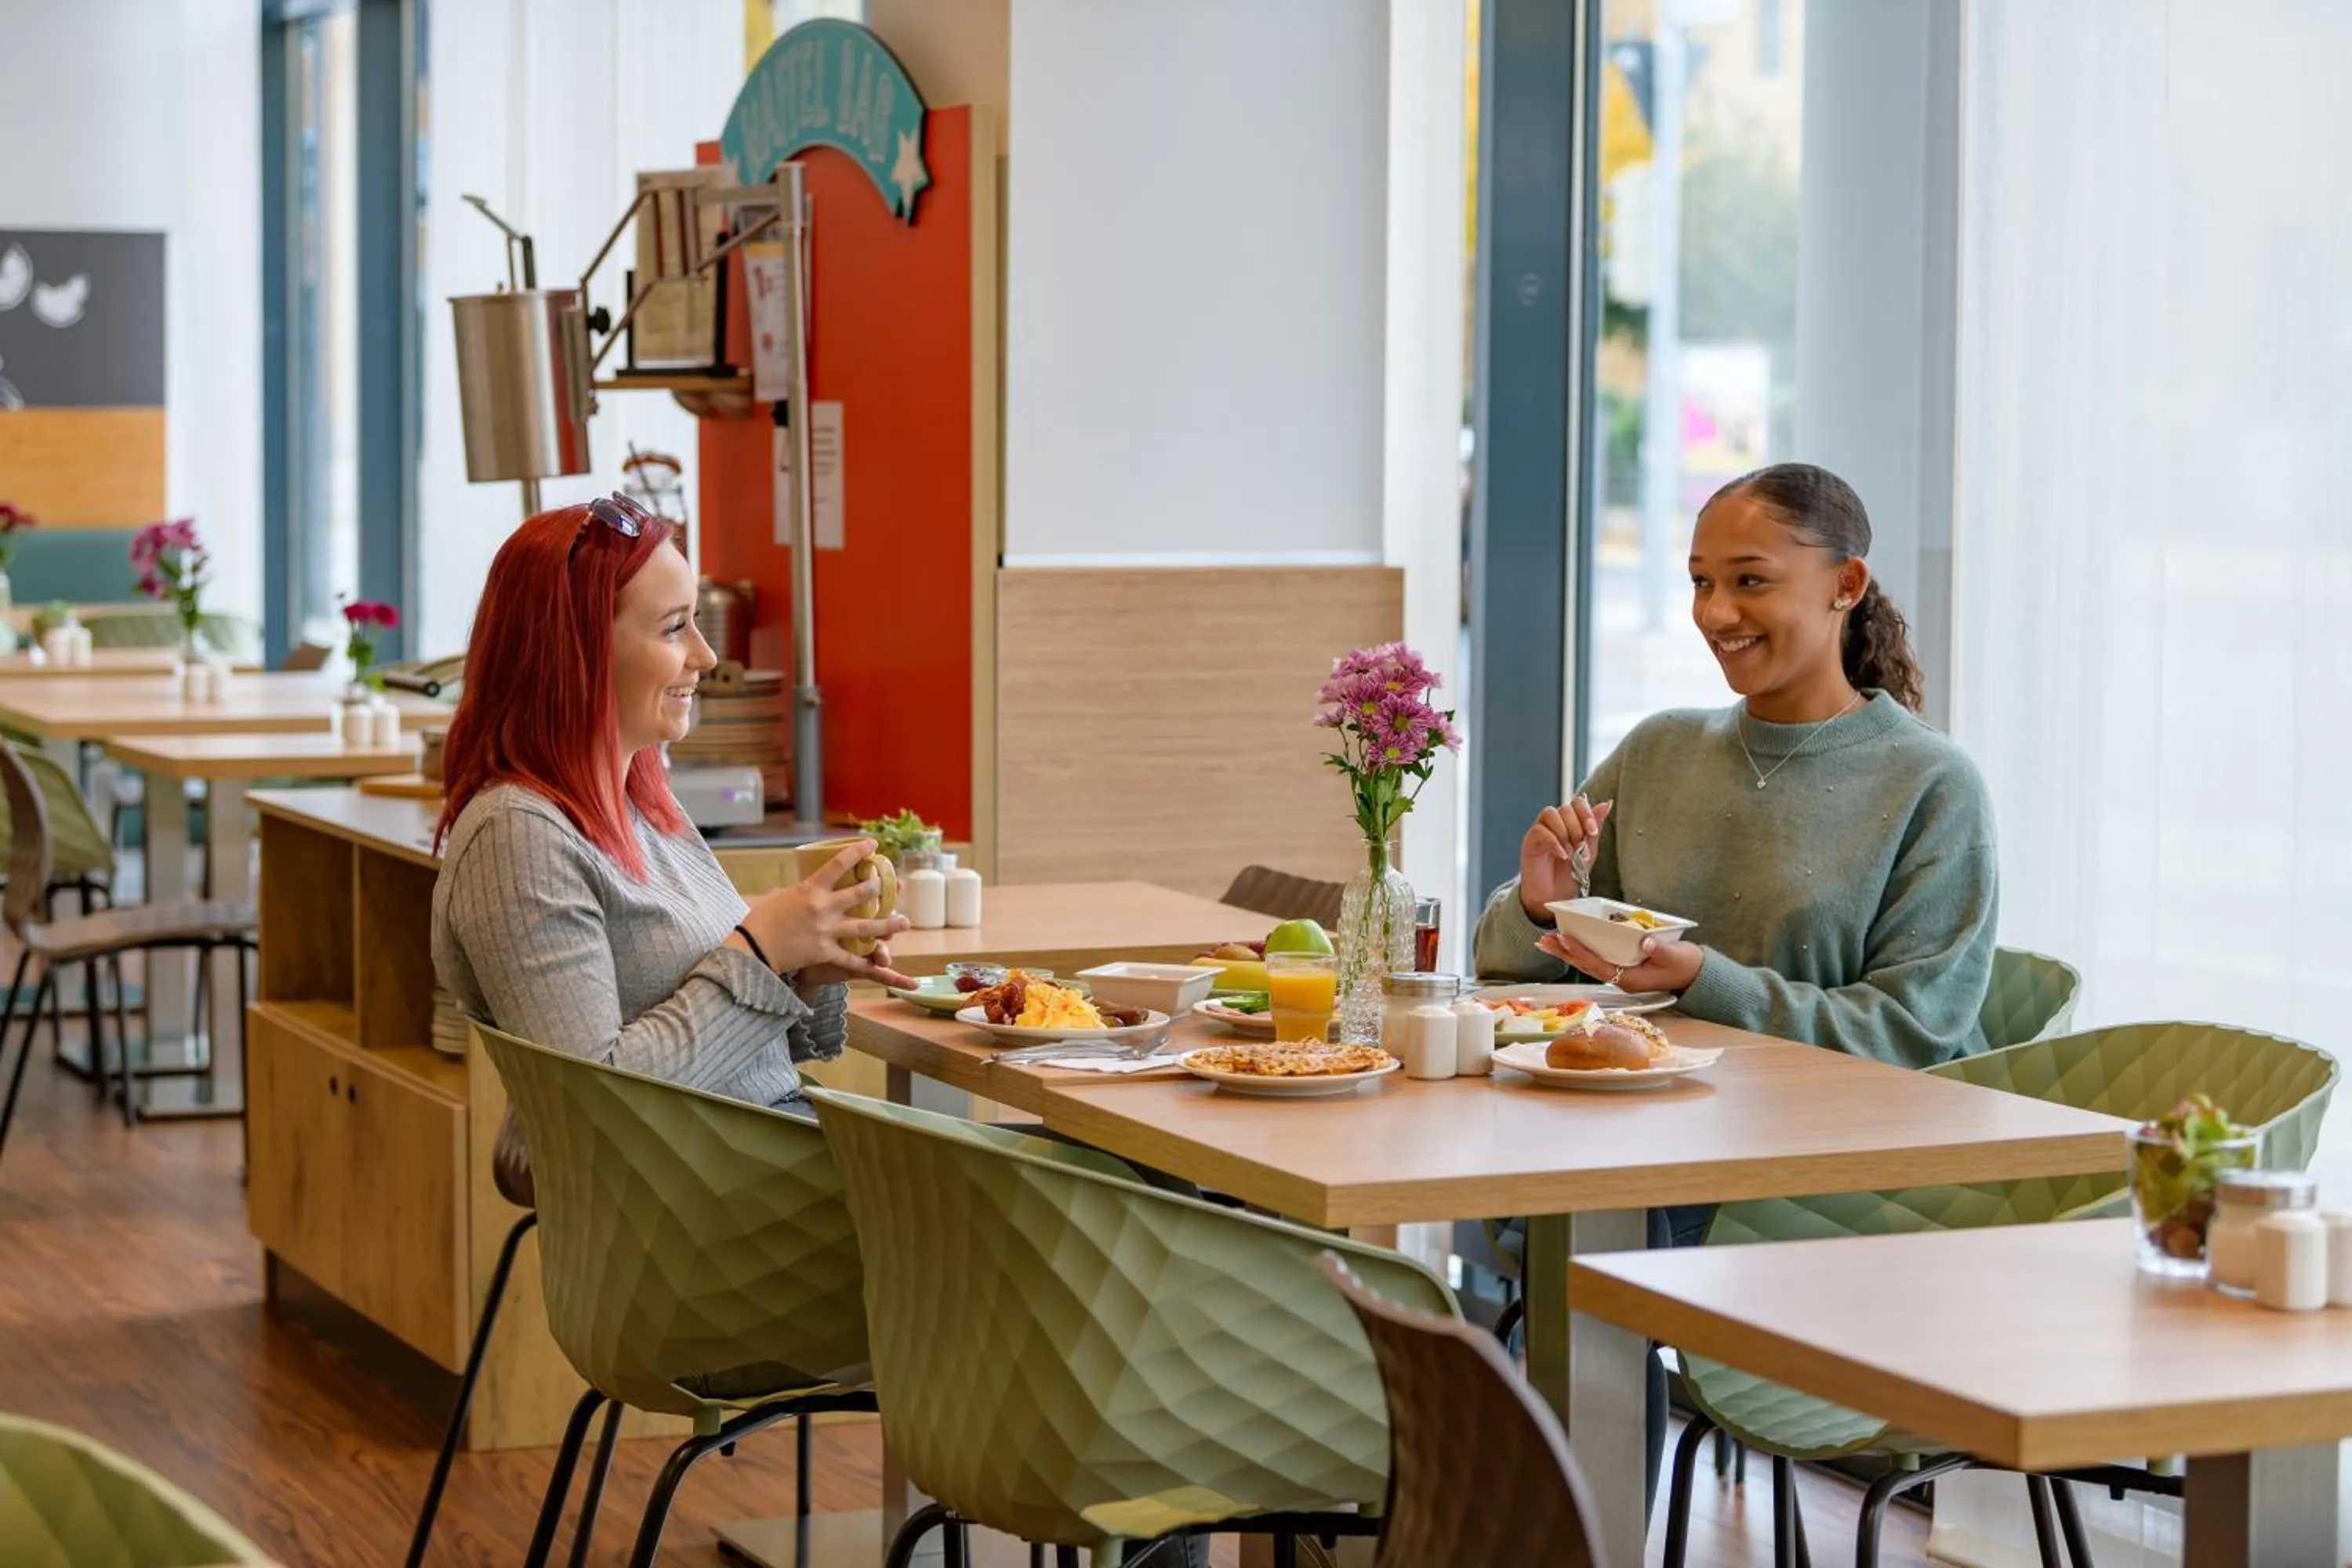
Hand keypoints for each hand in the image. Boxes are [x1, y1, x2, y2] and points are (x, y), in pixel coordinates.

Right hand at [740, 840, 913, 982]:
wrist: (751, 948)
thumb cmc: (759, 920)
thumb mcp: (780, 896)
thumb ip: (801, 891)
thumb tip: (809, 885)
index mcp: (810, 888)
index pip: (839, 863)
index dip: (859, 851)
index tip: (873, 844)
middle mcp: (822, 907)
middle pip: (860, 893)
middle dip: (878, 888)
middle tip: (889, 886)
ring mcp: (826, 930)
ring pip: (866, 925)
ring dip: (888, 923)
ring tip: (905, 922)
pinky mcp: (825, 952)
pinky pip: (852, 958)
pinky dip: (867, 961)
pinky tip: (882, 962)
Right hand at [1518, 796, 1612, 921]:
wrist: (1554, 896)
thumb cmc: (1570, 874)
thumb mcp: (1589, 850)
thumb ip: (1595, 827)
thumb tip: (1606, 804)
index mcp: (1571, 822)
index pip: (1577, 802)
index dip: (1586, 813)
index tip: (1593, 832)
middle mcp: (1555, 822)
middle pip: (1565, 808)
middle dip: (1577, 827)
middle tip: (1580, 847)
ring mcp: (1541, 830)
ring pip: (1551, 814)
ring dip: (1564, 832)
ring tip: (1571, 852)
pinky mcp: (1530, 840)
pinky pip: (1540, 831)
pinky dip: (1554, 842)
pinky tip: (1562, 855)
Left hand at [1535, 930, 1701, 994]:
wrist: (1696, 975)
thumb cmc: (1686, 966)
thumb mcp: (1676, 957)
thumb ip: (1660, 950)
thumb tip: (1646, 941)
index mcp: (1630, 979)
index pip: (1598, 966)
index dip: (1581, 952)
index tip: (1565, 939)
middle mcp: (1620, 979)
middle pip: (1586, 966)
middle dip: (1565, 953)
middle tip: (1543, 941)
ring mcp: (1620, 974)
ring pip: (1588, 963)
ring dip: (1568, 952)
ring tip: (1548, 941)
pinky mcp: (1622, 967)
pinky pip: (1596, 959)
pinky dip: (1581, 950)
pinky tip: (1570, 942)